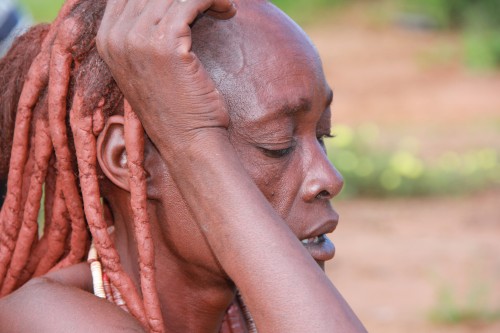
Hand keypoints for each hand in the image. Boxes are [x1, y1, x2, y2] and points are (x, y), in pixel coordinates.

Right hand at [96, 0, 235, 151]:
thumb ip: (147, 30)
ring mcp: (136, 40)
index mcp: (106, 39)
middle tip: (210, 0)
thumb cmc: (178, 106)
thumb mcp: (150, 65)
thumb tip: (171, 3)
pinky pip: (191, 1)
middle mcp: (114, 36)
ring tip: (223, 5)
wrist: (189, 141)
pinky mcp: (164, 45)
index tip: (191, 1)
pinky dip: (212, 0)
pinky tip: (227, 10)